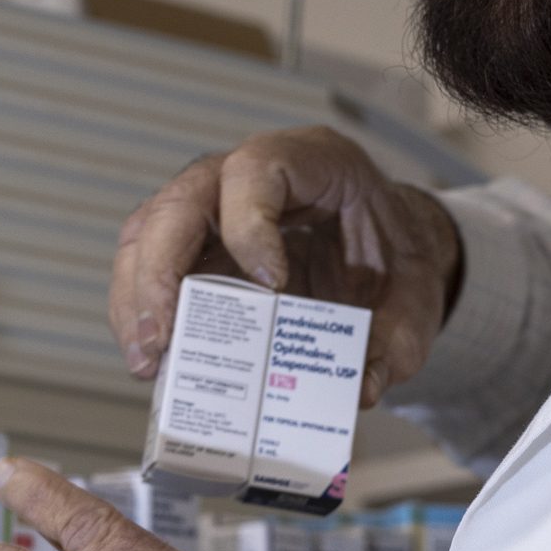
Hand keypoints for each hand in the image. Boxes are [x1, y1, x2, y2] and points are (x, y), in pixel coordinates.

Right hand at [110, 126, 460, 407]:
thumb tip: (359, 389)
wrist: (389, 259)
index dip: (250, 224)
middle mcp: (250, 175)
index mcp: (314, 162)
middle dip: (161, 273)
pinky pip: (148, 267)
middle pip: (181, 202)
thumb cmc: (394, 262)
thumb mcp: (413, 302)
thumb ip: (394, 344)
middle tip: (165, 340)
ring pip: (148, 234)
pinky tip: (153, 359)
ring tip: (148, 362)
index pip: (257, 169)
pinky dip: (141, 313)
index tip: (271, 285)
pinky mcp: (194, 247)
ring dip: (137, 300)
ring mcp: (213, 208)